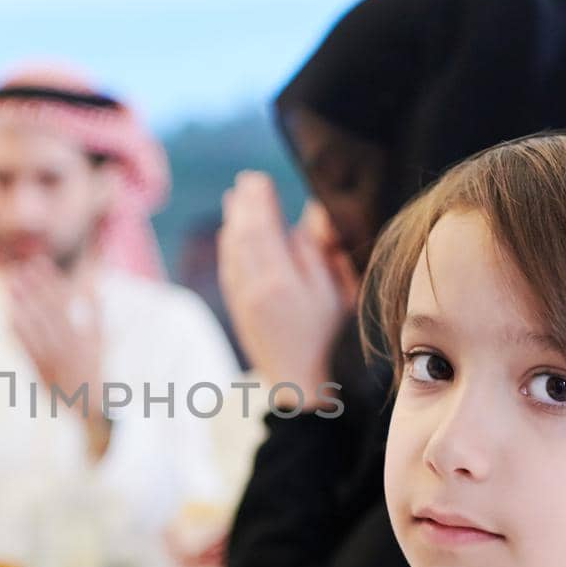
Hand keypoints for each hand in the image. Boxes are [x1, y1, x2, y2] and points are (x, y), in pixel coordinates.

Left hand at [5, 258, 109, 456]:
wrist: (89, 405)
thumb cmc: (94, 369)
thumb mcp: (99, 340)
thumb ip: (96, 312)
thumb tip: (93, 285)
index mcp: (82, 336)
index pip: (63, 301)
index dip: (49, 281)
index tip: (37, 263)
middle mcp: (67, 347)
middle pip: (46, 312)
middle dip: (32, 289)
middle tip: (18, 270)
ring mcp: (52, 359)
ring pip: (35, 328)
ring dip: (22, 306)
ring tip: (10, 287)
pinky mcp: (40, 370)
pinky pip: (26, 349)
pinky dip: (17, 332)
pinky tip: (7, 317)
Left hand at [218, 173, 353, 407]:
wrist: (305, 388)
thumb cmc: (333, 341)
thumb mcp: (338, 294)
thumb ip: (321, 252)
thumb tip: (309, 214)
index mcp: (280, 281)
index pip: (263, 228)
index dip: (260, 201)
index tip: (260, 178)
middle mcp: (254, 289)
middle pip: (243, 236)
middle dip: (244, 205)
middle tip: (247, 180)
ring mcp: (243, 303)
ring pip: (231, 253)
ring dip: (232, 223)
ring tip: (235, 199)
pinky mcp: (240, 314)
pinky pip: (227, 272)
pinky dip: (227, 248)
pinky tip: (230, 237)